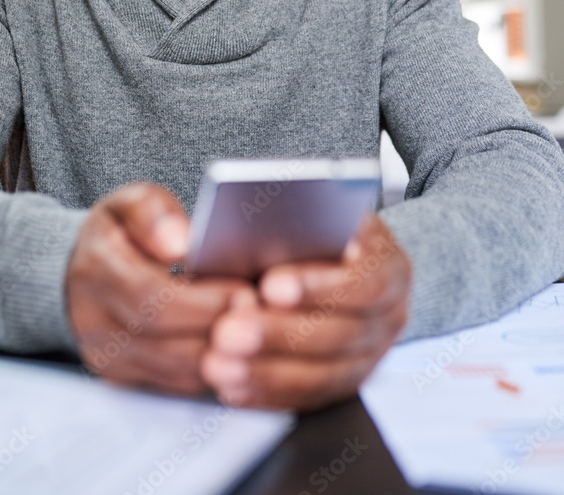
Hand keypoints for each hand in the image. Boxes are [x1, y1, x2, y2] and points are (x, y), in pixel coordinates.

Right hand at [65, 183, 245, 395]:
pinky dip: (214, 371)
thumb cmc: (120, 232)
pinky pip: (177, 385)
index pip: (150, 298)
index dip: (202, 301)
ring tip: (259, 332)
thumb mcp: (129, 203)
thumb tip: (181, 244)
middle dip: (220, 330)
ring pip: (176, 372)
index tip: (245, 292)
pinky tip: (241, 349)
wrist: (83, 271)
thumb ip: (153, 213)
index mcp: (95, 271)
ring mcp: (107, 358)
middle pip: (166, 343)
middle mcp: (93, 323)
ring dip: (224, 357)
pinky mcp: (124, 380)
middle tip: (263, 316)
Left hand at [200, 214, 410, 410]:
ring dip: (267, 371)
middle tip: (227, 330)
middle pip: (341, 334)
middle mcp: (390, 314)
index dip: (318, 286)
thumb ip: (297, 221)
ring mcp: (372, 355)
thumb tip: (260, 231)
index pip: (365, 281)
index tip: (269, 285)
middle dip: (279, 334)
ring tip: (218, 363)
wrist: (334, 256)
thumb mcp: (315, 210)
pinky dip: (267, 393)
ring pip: (324, 375)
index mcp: (389, 264)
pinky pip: (308, 397)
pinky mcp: (345, 382)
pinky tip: (231, 385)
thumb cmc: (317, 227)